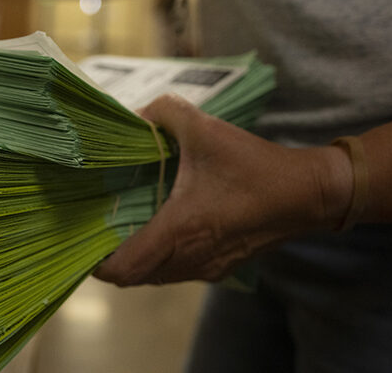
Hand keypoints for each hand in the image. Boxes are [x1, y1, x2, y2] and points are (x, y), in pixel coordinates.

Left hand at [93, 94, 352, 285]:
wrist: (309, 195)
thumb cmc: (255, 166)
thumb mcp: (207, 129)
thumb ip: (165, 114)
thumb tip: (136, 114)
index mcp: (180, 231)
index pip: (123, 268)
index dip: (97, 262)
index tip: (82, 239)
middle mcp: (189, 259)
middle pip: (134, 277)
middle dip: (111, 258)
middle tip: (98, 227)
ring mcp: (206, 269)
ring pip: (155, 277)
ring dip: (137, 258)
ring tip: (124, 226)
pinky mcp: (221, 269)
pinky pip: (176, 272)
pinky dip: (160, 259)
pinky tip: (159, 228)